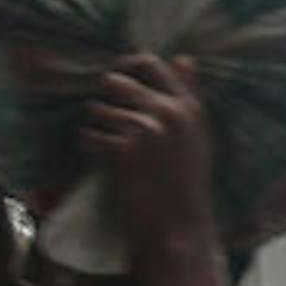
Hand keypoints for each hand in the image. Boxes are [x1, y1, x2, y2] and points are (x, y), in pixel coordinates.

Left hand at [79, 55, 216, 258]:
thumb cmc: (186, 182)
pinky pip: (88, 136)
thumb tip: (184, 58)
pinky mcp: (122, 151)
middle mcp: (168, 112)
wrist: (178, 227)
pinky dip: (89, 148)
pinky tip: (103, 163)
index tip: (117, 87)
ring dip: (96, 127)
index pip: (150, 64)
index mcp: (187, 105)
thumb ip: (190, 95)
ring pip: (97, 110)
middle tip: (108, 122)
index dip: (126, 69)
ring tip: (109, 149)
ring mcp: (145, 129)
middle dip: (105, 99)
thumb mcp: (197, 135)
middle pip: (115, 82)